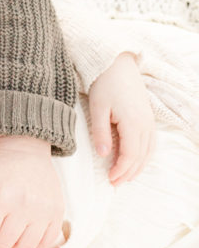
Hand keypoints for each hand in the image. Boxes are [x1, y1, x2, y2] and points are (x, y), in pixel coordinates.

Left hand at [88, 52, 154, 185]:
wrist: (117, 63)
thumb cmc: (104, 83)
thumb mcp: (97, 108)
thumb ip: (100, 132)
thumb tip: (104, 155)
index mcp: (133, 122)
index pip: (130, 155)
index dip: (121, 169)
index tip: (110, 179)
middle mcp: (146, 124)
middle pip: (141, 156)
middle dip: (128, 172)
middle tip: (114, 183)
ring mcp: (149, 120)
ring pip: (148, 150)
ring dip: (138, 166)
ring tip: (124, 177)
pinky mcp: (148, 117)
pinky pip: (150, 142)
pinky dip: (144, 155)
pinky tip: (136, 160)